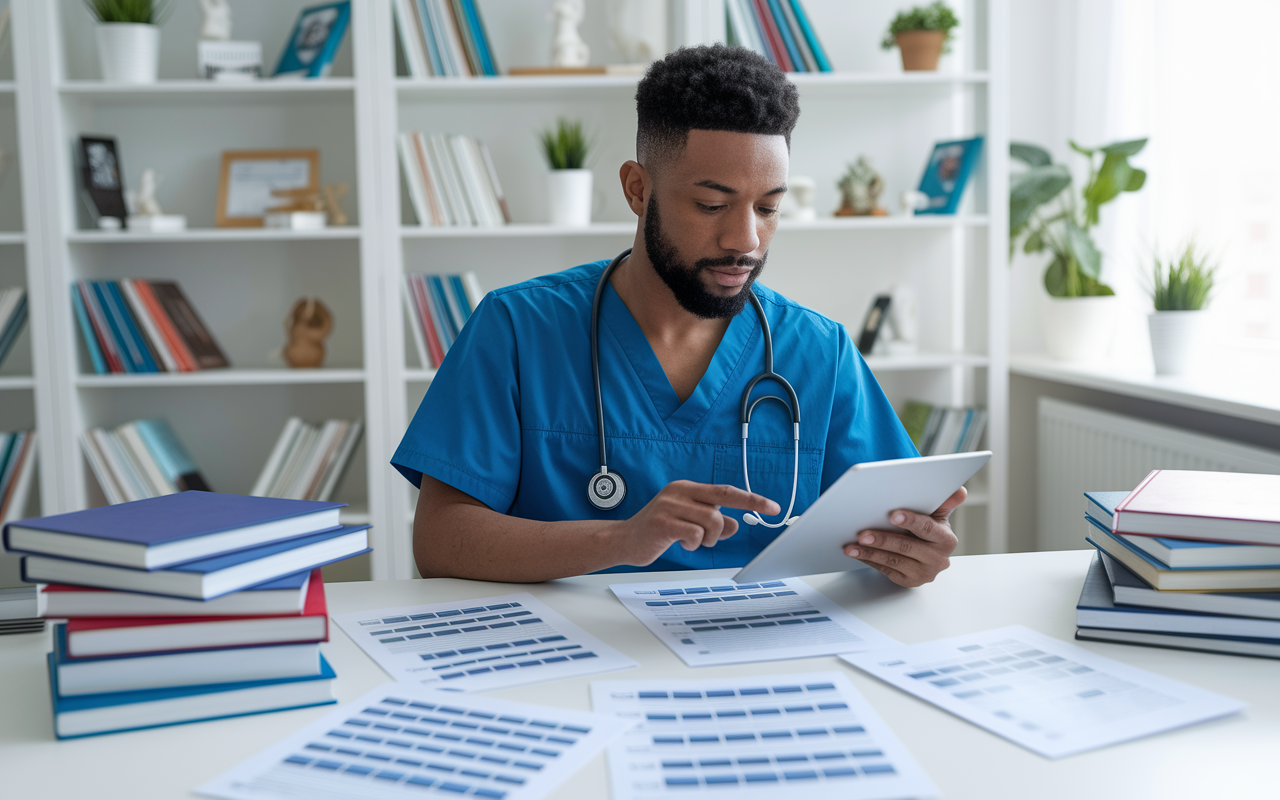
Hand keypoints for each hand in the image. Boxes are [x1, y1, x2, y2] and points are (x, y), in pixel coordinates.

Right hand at [618, 480, 779, 566]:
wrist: (624, 541)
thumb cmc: (657, 531)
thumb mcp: (689, 523)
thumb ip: (712, 522)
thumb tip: (734, 524)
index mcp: (687, 488)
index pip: (726, 491)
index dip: (751, 499)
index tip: (773, 507)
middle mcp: (679, 492)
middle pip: (720, 507)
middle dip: (723, 527)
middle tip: (713, 538)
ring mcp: (669, 505)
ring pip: (710, 522)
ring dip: (707, 539)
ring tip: (693, 542)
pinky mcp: (662, 523)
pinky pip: (695, 534)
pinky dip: (694, 544)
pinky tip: (682, 544)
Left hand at [843, 487, 965, 586]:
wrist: (926, 552)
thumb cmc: (928, 529)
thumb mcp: (937, 515)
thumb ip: (945, 502)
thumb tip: (959, 491)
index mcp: (946, 540)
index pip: (927, 529)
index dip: (910, 521)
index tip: (892, 515)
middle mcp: (938, 559)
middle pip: (906, 547)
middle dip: (883, 539)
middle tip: (863, 533)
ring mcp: (924, 573)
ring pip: (893, 561)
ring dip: (870, 552)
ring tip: (852, 545)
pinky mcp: (909, 581)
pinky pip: (886, 570)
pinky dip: (869, 560)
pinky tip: (857, 553)